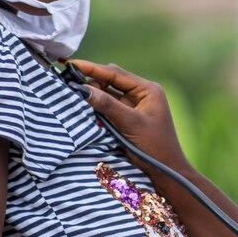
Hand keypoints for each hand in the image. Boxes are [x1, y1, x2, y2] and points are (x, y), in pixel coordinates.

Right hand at [68, 59, 189, 176]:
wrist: (165, 171)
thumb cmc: (155, 147)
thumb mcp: (130, 123)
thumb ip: (108, 105)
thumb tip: (83, 89)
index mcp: (148, 89)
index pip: (116, 74)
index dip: (93, 68)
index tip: (72, 65)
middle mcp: (141, 94)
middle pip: (110, 81)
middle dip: (92, 83)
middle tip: (72, 87)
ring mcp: (133, 106)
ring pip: (107, 94)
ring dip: (93, 96)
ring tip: (76, 98)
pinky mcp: (127, 118)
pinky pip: (108, 107)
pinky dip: (97, 108)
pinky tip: (86, 109)